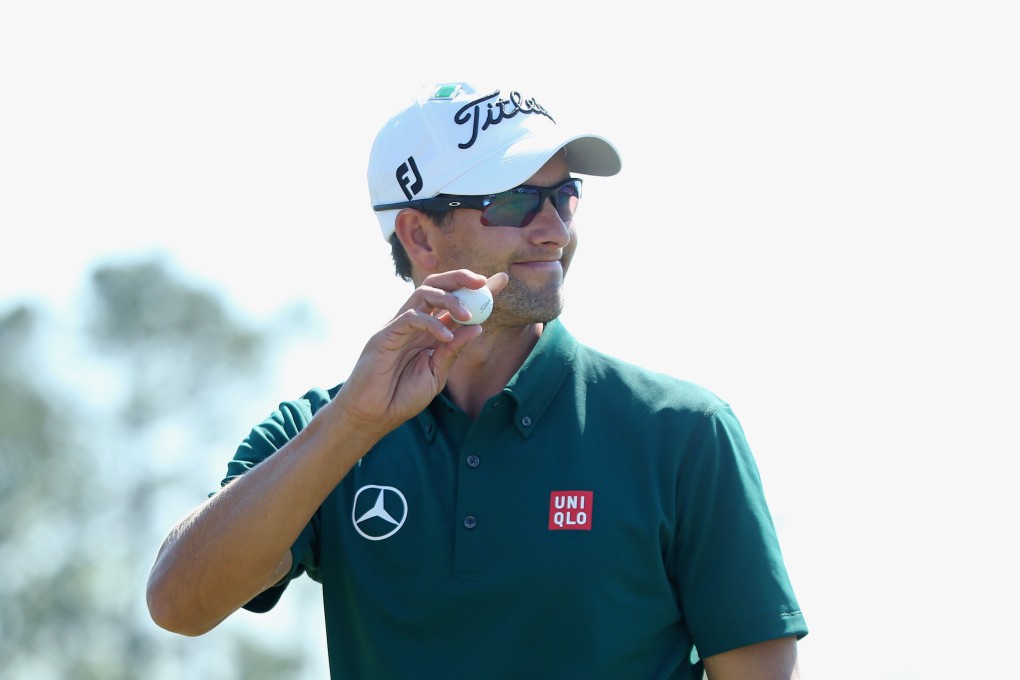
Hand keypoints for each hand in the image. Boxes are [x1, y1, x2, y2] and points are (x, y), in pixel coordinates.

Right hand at [333, 270, 508, 436]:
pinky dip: (432, 323)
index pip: (453, 304)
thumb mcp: (436, 375)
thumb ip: (453, 351)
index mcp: (428, 332)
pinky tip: (446, 338)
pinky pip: (411, 317)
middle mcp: (414, 324)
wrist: (372, 416)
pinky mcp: (385, 334)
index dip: (475, 290)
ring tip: (467, 314)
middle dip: (460, 278)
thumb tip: (477, 327)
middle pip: (436, 286)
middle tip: (483, 282)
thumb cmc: (401, 397)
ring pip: (423, 293)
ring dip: (449, 298)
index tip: (501, 280)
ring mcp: (398, 326)